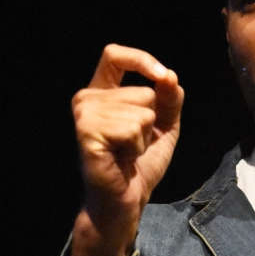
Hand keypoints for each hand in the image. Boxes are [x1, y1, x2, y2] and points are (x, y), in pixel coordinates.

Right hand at [70, 44, 183, 255]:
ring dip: (144, 137)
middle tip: (135, 143)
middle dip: (153, 121)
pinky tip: (122, 158)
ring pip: (143, 110)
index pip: (115, 56)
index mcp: (103, 92)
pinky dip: (137, 146)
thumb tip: (170, 75)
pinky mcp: (87, 132)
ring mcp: (84, 114)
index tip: (163, 75)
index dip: (141, 59)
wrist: (128, 199)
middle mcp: (88, 98)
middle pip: (143, 91)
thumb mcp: (164, 126)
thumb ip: (170, 99)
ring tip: (128, 152)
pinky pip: (133, 127)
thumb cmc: (141, 163)